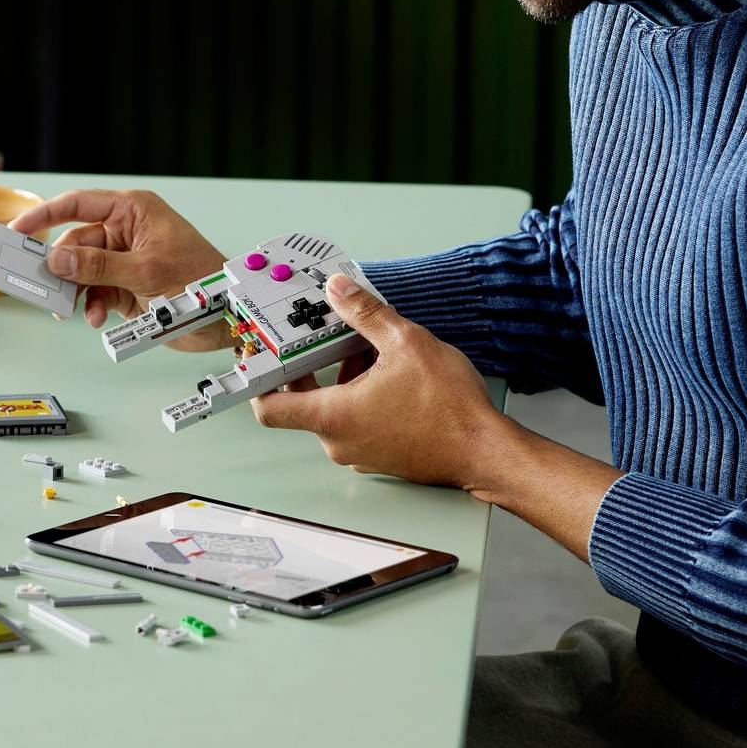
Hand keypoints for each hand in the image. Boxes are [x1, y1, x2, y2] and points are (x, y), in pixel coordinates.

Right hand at [11, 189, 227, 337]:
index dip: (44, 216)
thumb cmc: (201, 279)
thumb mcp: (145, 270)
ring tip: (70, 309)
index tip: (17, 231)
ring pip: (81, 271)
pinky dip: (91, 306)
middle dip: (59, 266)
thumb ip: (97, 266)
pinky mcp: (126, 286)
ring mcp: (124, 260)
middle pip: (74, 243)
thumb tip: (57, 261)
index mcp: (132, 210)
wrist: (227, 317)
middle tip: (38, 284)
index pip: (78, 205)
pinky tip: (96, 317)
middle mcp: (125, 231)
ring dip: (74, 292)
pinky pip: (94, 292)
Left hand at [252, 273, 506, 487]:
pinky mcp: (381, 458)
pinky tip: (393, 377)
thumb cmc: (450, 409)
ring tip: (375, 354)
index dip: (260, 381)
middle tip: (331, 339)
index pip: (269, 408)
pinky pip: (358, 424)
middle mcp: (340, 442)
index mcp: (333, 417)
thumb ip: (365, 313)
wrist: (486, 451)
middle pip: (306, 401)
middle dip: (317, 367)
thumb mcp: (406, 343)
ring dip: (347, 380)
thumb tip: (339, 290)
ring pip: (336, 410)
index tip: (263, 360)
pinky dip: (365, 399)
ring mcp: (360, 454)